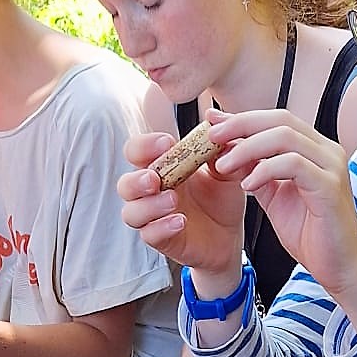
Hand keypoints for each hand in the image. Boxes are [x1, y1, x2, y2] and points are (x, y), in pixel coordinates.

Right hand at [119, 128, 244, 279]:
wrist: (231, 234)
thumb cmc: (222, 198)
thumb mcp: (228, 170)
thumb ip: (221, 147)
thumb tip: (212, 117)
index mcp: (162, 168)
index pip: (137, 151)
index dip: (144, 146)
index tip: (167, 143)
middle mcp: (151, 192)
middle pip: (125, 184)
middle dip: (137, 179)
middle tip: (156, 178)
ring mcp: (153, 217)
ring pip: (131, 212)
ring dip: (148, 205)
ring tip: (173, 201)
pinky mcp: (161, 239)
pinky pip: (149, 235)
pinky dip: (161, 228)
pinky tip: (180, 222)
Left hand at [207, 108, 356, 324]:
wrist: (339, 268)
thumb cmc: (311, 236)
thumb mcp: (275, 197)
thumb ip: (257, 171)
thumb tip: (229, 150)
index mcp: (315, 150)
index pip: (276, 120)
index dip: (242, 119)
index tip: (212, 122)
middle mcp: (327, 151)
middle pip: (280, 119)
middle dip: (241, 125)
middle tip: (211, 136)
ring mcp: (331, 166)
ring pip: (285, 137)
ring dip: (247, 148)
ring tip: (223, 165)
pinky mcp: (330, 187)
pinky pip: (293, 164)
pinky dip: (265, 170)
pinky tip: (247, 185)